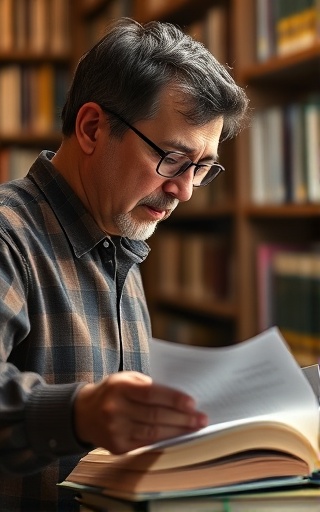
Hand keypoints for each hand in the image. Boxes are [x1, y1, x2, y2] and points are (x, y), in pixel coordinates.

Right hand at [73, 371, 207, 453]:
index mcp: (119, 387)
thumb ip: (148, 386)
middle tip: (201, 419)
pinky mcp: (117, 446)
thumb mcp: (126, 379)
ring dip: (178, 431)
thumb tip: (178, 399)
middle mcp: (115, 409)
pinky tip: (177, 437)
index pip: (151, 394)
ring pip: (153, 432)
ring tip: (195, 428)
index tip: (192, 403)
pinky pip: (146, 443)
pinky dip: (164, 440)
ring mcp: (115, 430)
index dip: (173, 399)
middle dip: (182, 418)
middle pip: (154, 415)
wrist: (83, 413)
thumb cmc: (113, 392)